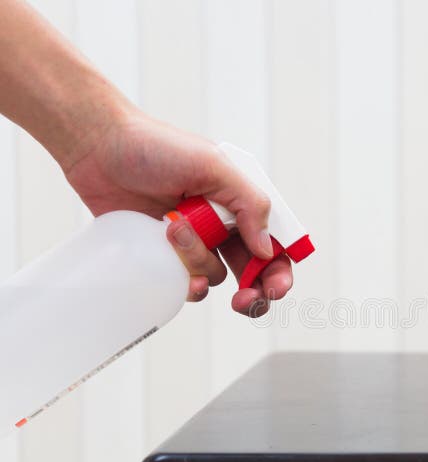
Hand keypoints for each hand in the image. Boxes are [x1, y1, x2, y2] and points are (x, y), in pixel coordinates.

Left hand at [63, 109, 292, 316]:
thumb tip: (267, 250)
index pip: (275, 245)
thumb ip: (249, 205)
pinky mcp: (165, 255)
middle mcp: (223, 226)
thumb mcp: (214, 167)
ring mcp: (194, 242)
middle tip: (245, 299)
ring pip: (215, 275)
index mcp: (242, 204)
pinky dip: (182, 278)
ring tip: (173, 227)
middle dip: (254, 291)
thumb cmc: (158, 146)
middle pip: (253, 272)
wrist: (99, 148)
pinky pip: (184, 282)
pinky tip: (169, 258)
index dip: (279, 271)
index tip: (273, 287)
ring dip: (199, 260)